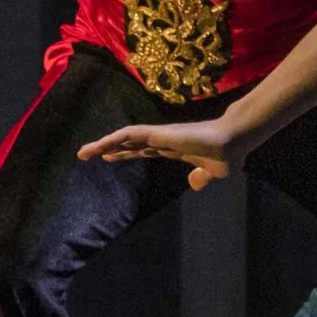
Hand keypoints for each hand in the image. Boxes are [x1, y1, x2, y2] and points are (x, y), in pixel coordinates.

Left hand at [77, 117, 245, 190]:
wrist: (233, 143)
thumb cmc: (227, 155)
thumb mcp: (213, 173)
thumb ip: (201, 177)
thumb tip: (193, 183)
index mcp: (172, 149)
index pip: (142, 150)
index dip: (125, 153)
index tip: (108, 157)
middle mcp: (162, 140)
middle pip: (128, 143)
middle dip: (108, 149)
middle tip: (86, 154)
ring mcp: (159, 136)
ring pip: (124, 137)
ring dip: (103, 144)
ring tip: (83, 152)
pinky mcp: (159, 133)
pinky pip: (131, 134)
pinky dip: (114, 138)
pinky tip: (100, 146)